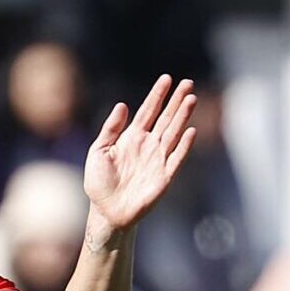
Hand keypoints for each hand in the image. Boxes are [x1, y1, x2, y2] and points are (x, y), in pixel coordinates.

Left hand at [83, 75, 196, 233]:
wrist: (106, 211)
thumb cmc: (100, 182)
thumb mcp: (98, 151)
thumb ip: (110, 129)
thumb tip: (122, 105)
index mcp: (133, 137)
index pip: (148, 111)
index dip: (157, 95)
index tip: (166, 78)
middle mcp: (149, 145)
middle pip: (166, 118)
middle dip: (176, 101)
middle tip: (187, 83)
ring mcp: (158, 159)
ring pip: (174, 133)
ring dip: (182, 117)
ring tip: (191, 99)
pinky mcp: (165, 176)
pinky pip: (177, 158)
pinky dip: (184, 145)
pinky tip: (190, 131)